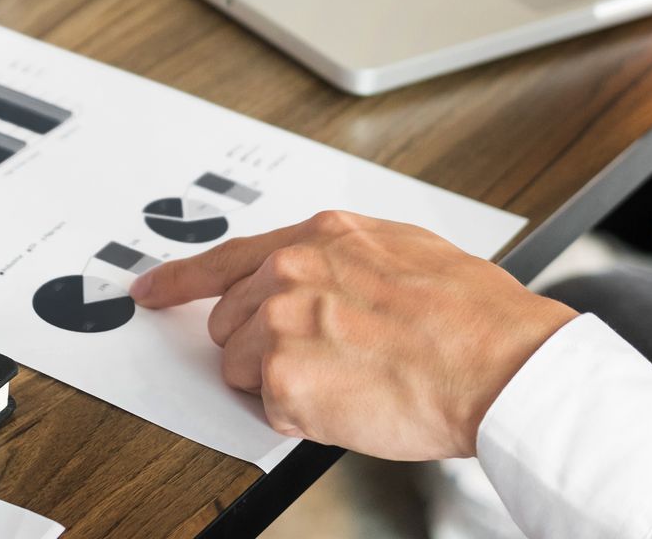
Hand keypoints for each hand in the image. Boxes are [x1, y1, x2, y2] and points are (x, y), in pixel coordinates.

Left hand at [130, 211, 573, 459]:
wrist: (501, 362)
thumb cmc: (471, 315)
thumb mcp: (401, 250)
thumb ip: (343, 257)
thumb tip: (322, 275)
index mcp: (319, 237)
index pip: (228, 257)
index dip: (180, 278)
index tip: (150, 290)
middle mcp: (290, 271)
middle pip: (231, 321)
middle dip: (264, 344)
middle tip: (328, 357)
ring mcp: (281, 323)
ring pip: (242, 368)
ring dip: (281, 381)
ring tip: (348, 378)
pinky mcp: (283, 378)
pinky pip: (270, 408)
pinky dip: (301, 414)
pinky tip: (350, 400)